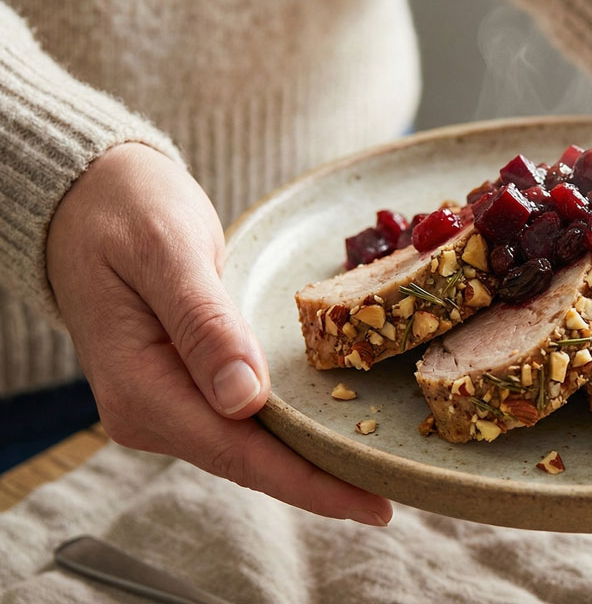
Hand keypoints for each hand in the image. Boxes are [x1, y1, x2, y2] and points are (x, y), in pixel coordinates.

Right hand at [46, 143, 391, 525]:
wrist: (88, 198)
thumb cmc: (125, 212)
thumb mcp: (167, 253)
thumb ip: (205, 325)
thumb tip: (244, 401)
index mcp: (141, 389)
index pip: (238, 454)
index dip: (310, 483)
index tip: (371, 503)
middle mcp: (150, 412)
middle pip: (250, 463)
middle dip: (321, 481)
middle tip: (394, 496)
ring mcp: (165, 404)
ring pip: (249, 448)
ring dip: (310, 461)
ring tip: (377, 475)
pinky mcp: (184, 387)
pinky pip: (244, 423)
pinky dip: (290, 432)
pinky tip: (333, 437)